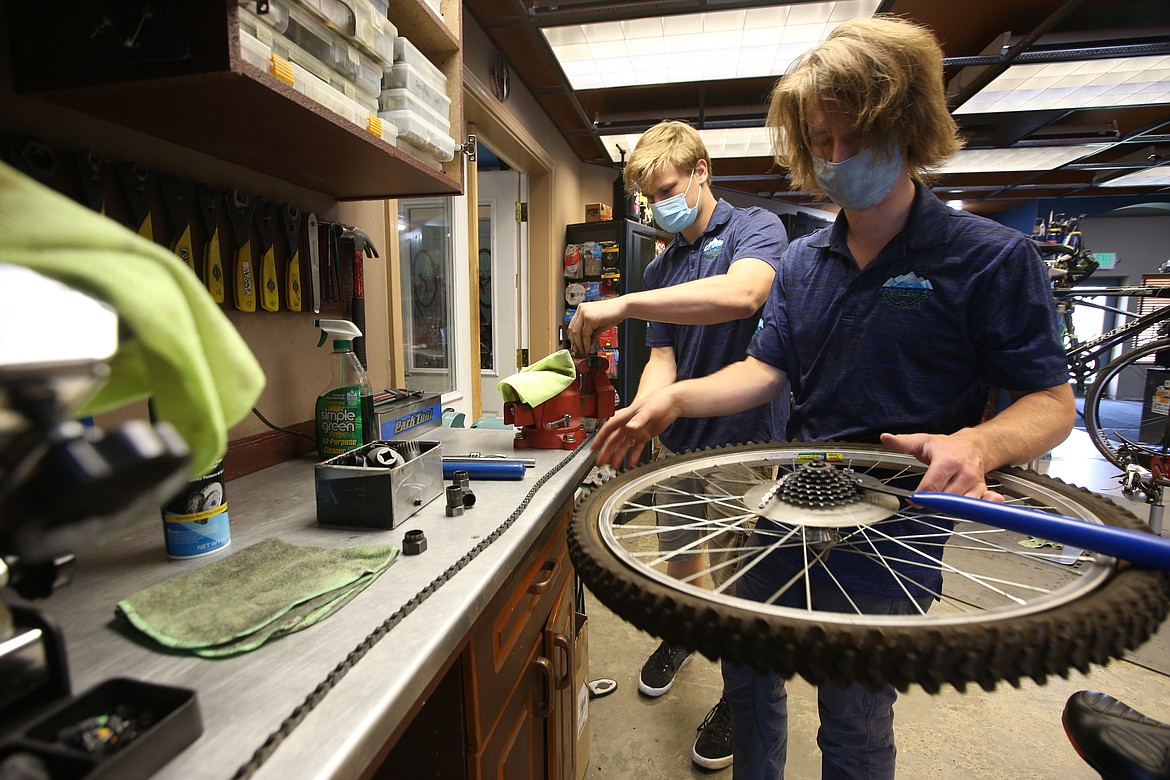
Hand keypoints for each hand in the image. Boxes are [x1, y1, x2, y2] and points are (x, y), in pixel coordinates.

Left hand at [568, 299, 623, 354]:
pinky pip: (585, 334)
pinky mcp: (590, 318)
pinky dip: (586, 343)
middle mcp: (581, 309)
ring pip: (577, 333)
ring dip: (580, 345)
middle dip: (575, 342)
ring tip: (583, 351)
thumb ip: (591, 332)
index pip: (572, 325)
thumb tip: (587, 343)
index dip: (573, 337)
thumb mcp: (599, 324)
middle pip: (572, 329)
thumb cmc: (613, 313)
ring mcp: (584, 313)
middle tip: (578, 351)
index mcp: (582, 309)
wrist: (623, 307)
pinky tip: (588, 348)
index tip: (575, 345)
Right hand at [592, 390, 680, 469]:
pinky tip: (630, 463)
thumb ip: (639, 419)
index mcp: (625, 417)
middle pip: (614, 440)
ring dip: (618, 456)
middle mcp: (628, 425)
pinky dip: (633, 456)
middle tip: (600, 462)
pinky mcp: (645, 435)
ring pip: (623, 446)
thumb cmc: (659, 400)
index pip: (609, 428)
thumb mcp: (648, 410)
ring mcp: (636, 431)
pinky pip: (636, 448)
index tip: (594, 447)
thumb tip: (630, 426)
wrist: (672, 402)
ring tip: (613, 467)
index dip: (600, 438)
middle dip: (606, 452)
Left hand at [880, 432, 1004, 501]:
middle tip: (926, 498)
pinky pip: (982, 505)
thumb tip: (886, 438)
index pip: (931, 487)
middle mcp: (964, 473)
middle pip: (944, 499)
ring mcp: (975, 483)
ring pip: (959, 506)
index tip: (912, 498)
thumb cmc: (947, 447)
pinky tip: (972, 510)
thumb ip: (903, 442)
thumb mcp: (923, 441)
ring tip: (940, 499)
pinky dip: (978, 509)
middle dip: (932, 502)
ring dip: (946, 508)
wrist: (973, 446)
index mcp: (948, 461)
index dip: (919, 496)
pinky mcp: (983, 490)